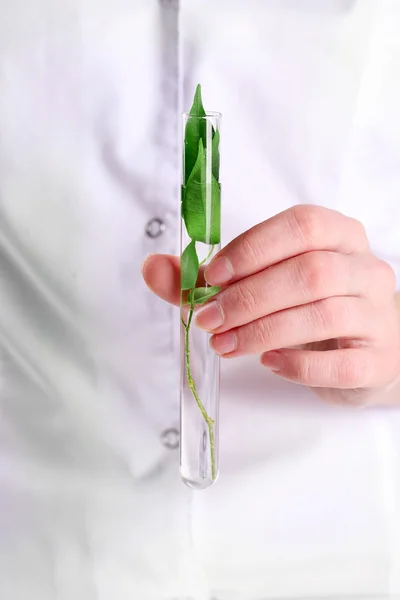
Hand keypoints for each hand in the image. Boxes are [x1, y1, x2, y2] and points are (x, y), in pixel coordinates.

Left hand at [142, 205, 399, 405]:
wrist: (367, 350)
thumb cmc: (311, 307)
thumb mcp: (267, 282)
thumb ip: (210, 278)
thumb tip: (153, 268)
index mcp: (339, 236)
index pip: (302, 225)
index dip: (253, 248)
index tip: (212, 275)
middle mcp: (366, 269)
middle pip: (309, 272)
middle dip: (249, 297)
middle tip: (210, 319)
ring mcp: (378, 315)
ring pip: (323, 314)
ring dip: (263, 330)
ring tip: (225, 344)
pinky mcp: (378, 359)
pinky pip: (340, 363)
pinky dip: (297, 364)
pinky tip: (268, 362)